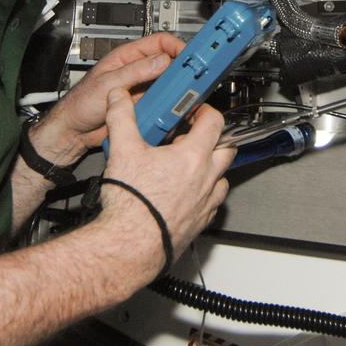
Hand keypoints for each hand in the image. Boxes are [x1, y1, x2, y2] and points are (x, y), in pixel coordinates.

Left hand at [28, 33, 185, 165]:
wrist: (74, 131)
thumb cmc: (80, 103)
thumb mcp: (108, 83)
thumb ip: (135, 71)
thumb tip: (161, 61)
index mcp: (126, 56)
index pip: (158, 42)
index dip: (176, 45)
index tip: (189, 55)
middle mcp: (136, 70)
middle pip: (167, 62)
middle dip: (181, 67)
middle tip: (194, 74)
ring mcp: (141, 88)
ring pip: (167, 83)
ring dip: (177, 87)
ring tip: (186, 91)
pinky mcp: (143, 105)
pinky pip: (162, 101)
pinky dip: (170, 104)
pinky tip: (174, 106)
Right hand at [98, 87, 234, 275]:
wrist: (129, 246)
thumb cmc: (131, 204)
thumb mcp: (122, 150)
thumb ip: (122, 118)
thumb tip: (119, 99)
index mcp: (192, 157)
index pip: (214, 123)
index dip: (205, 111)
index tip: (194, 111)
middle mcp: (206, 180)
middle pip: (227, 149)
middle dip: (214, 138)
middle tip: (194, 136)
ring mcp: (206, 204)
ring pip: (222, 178)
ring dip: (212, 168)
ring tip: (190, 165)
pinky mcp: (200, 223)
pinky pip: (213, 204)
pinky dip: (205, 194)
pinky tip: (186, 193)